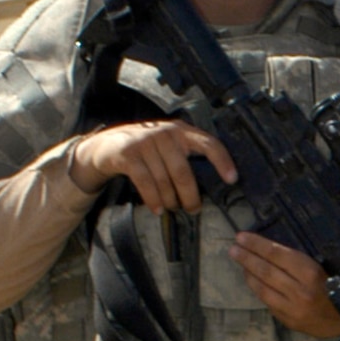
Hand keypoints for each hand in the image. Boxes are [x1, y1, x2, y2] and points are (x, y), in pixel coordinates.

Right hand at [70, 121, 236, 213]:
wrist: (107, 146)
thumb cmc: (147, 149)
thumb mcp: (169, 145)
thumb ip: (187, 155)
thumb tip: (214, 182)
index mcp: (182, 131)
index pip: (209, 143)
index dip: (223, 161)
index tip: (232, 179)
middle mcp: (165, 134)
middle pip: (184, 172)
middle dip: (190, 195)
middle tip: (193, 209)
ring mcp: (145, 142)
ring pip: (164, 180)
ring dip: (170, 200)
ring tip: (172, 208)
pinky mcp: (128, 154)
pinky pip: (145, 182)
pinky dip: (153, 199)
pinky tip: (157, 209)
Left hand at [228, 233, 339, 337]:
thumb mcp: (330, 267)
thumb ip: (303, 261)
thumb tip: (273, 250)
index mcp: (312, 274)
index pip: (277, 255)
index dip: (257, 244)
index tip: (242, 237)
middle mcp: (300, 291)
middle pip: (266, 271)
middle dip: (247, 257)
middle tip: (234, 248)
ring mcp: (293, 309)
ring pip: (262, 288)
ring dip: (248, 273)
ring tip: (240, 261)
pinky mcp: (290, 321)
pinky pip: (268, 302)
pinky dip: (258, 289)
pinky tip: (253, 281)